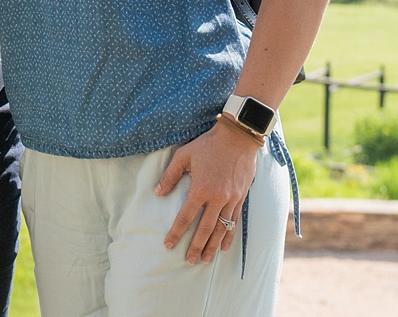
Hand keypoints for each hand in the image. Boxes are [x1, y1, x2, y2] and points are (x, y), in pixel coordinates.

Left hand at [154, 120, 259, 263]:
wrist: (238, 138)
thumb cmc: (209, 144)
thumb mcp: (184, 155)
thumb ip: (170, 176)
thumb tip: (156, 193)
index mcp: (201, 188)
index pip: (185, 217)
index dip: (176, 233)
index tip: (168, 245)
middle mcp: (217, 198)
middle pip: (205, 229)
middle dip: (196, 246)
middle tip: (189, 261)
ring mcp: (231, 199)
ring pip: (221, 229)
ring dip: (213, 246)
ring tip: (205, 260)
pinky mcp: (241, 198)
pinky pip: (234, 221)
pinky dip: (229, 235)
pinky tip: (224, 247)